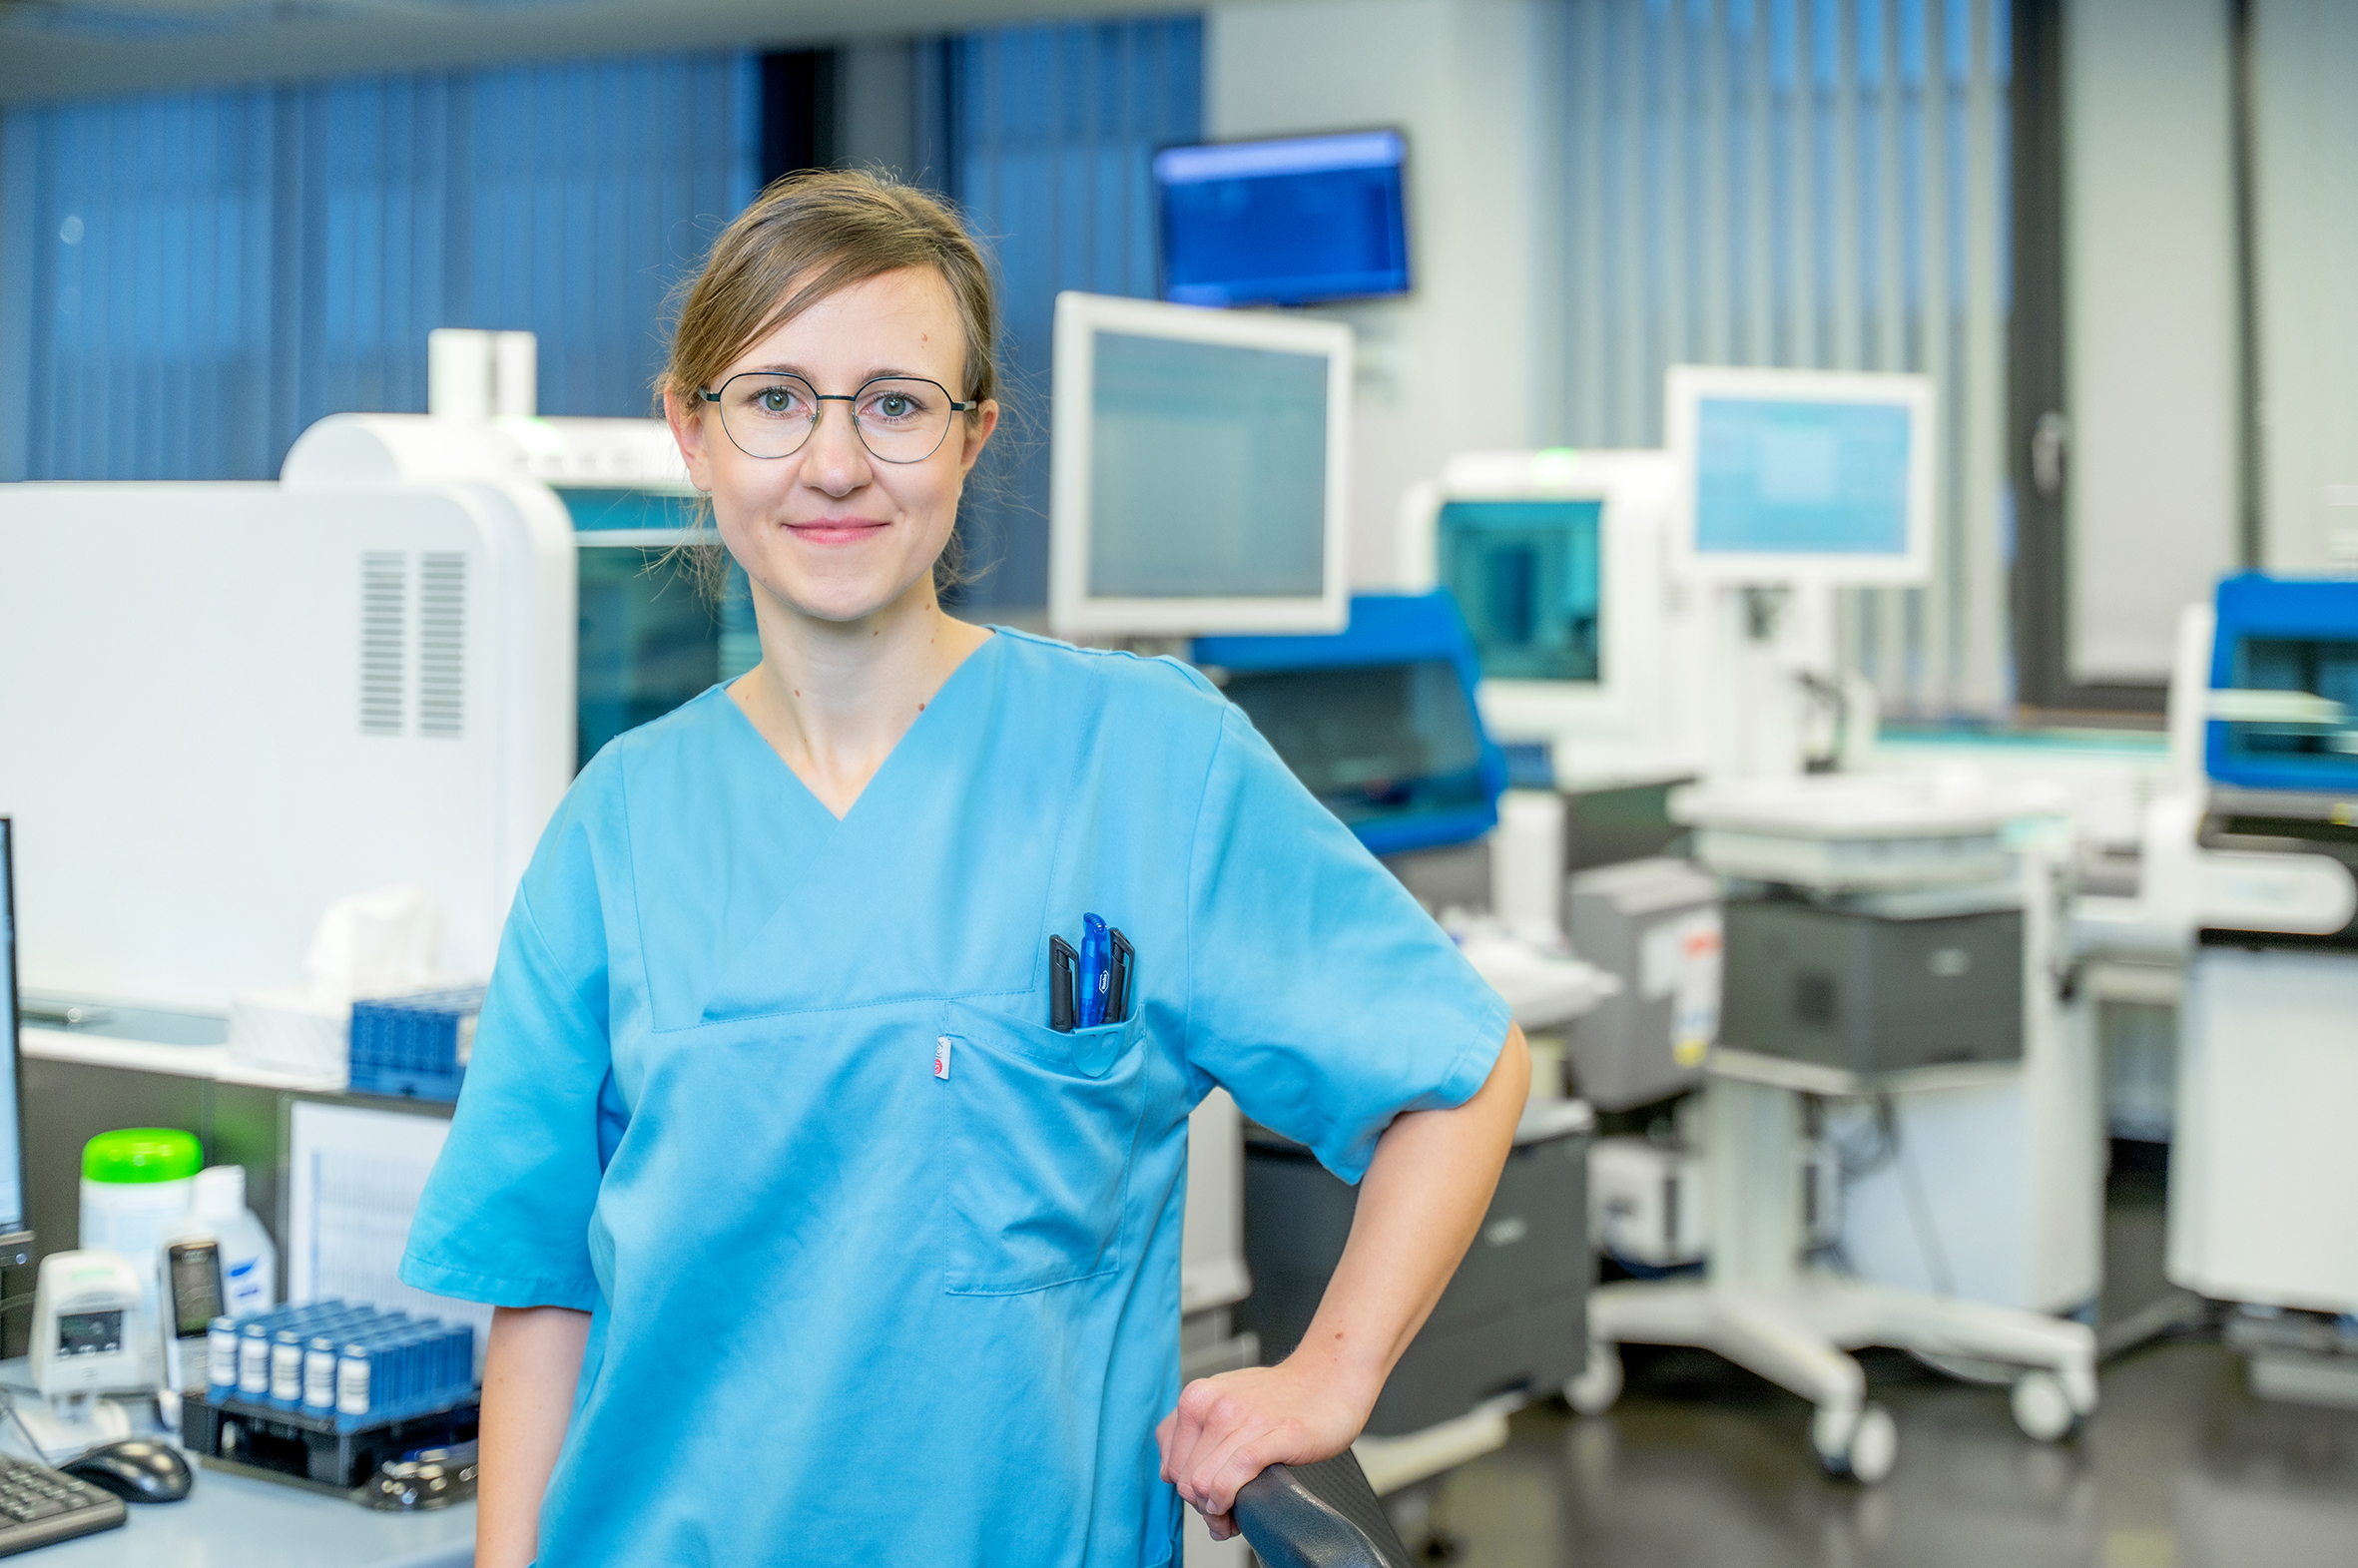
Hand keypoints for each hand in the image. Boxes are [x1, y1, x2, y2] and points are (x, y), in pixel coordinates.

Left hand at [1156, 1359, 1373, 1540]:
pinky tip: (1238, 1505)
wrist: (1328, 1379)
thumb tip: (1168, 1474)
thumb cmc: (1278, 1396)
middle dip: (1202, 1505)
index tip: (1206, 1500)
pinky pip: (1234, 1476)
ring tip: (1232, 1513)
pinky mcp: (1276, 1434)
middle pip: (1186, 1479)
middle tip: (1222, 1512)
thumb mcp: (1222, 1400)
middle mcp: (1215, 1405)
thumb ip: (1190, 1431)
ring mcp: (1245, 1418)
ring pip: (1205, 1483)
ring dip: (1216, 1510)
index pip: (1171, 1464)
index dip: (1187, 1491)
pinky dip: (1229, 1501)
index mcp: (1197, 1397)